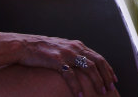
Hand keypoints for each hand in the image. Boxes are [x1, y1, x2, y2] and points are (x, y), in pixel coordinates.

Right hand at [0, 32, 117, 95]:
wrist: (24, 45)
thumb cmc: (41, 50)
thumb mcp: (62, 49)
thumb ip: (73, 54)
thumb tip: (82, 64)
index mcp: (78, 45)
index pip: (98, 57)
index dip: (108, 68)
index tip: (114, 79)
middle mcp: (75, 48)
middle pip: (97, 63)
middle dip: (106, 76)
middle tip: (110, 88)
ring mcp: (67, 54)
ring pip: (88, 68)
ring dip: (96, 81)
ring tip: (101, 92)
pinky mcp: (57, 60)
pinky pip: (71, 76)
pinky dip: (77, 86)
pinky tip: (80, 95)